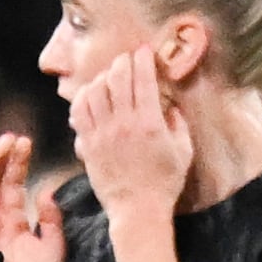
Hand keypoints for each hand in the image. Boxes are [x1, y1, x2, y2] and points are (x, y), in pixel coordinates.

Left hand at [71, 48, 192, 225]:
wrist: (137, 210)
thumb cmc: (164, 182)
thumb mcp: (183, 150)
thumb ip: (177, 123)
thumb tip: (170, 104)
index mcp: (150, 123)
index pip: (143, 79)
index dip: (143, 59)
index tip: (144, 51)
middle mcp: (123, 125)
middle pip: (116, 78)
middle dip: (122, 63)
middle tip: (126, 62)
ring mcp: (102, 135)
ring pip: (93, 92)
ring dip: (101, 79)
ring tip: (108, 80)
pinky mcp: (86, 146)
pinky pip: (78, 113)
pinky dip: (82, 99)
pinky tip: (90, 98)